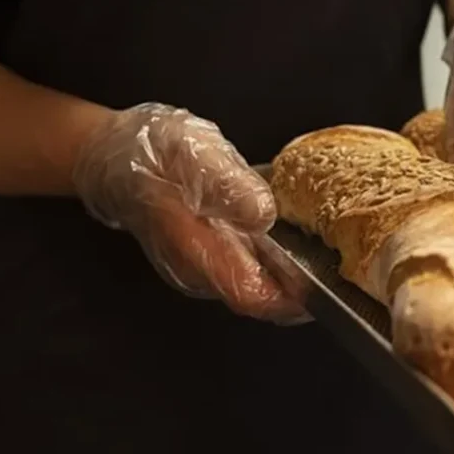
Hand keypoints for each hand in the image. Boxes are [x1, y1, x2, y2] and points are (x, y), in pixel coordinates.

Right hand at [73, 104, 308, 323]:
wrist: (111, 155)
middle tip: (342, 272)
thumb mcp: (195, 154)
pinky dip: (275, 264)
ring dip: (289, 279)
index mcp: (197, 248)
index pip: (250, 294)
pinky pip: (245, 270)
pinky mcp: (204, 254)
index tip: (327, 290)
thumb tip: (264, 214)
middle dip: (300, 292)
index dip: (290, 300)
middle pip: (257, 297)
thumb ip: (228, 185)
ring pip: (252, 285)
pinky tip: (299, 243)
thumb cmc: (154, 153)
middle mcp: (199, 268)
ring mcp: (200, 264)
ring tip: (330, 259)